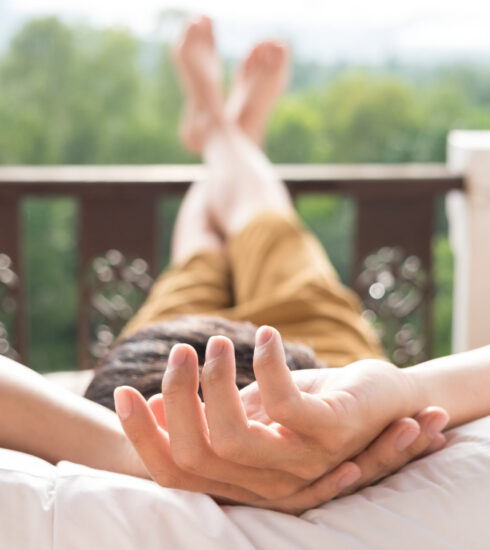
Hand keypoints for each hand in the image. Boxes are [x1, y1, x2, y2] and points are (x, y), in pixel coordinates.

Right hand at [115, 326, 447, 512]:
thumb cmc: (311, 404)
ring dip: (216, 379)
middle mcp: (267, 481)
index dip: (142, 435)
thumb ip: (211, 414)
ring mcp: (302, 462)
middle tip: (181, 349)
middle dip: (177, 395)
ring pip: (232, 435)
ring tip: (217, 342)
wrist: (385, 400)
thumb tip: (158, 403)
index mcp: (243, 478)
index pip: (175, 471)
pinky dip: (268, 365)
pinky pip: (285, 407)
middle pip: (196, 451)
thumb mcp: (253, 409)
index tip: (121, 393)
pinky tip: (266, 335)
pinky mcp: (332, 433)